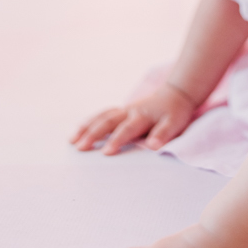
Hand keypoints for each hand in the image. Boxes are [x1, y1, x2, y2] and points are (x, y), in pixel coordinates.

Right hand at [70, 83, 194, 155]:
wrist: (175, 94)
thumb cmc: (174, 112)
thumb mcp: (174, 123)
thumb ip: (163, 134)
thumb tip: (154, 146)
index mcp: (142, 116)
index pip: (127, 129)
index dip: (117, 140)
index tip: (106, 153)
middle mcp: (129, 111)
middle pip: (108, 121)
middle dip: (93, 134)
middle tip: (80, 147)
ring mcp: (123, 110)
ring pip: (101, 116)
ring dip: (87, 127)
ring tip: (72, 141)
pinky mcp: (120, 111)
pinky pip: (102, 115)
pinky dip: (89, 122)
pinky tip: (78, 131)